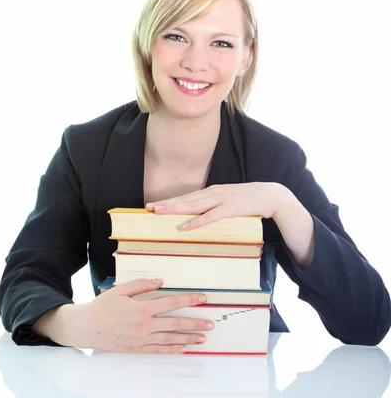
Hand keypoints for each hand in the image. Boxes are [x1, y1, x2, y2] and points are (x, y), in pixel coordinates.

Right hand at [64, 278, 213, 352]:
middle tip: (210, 324)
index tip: (203, 299)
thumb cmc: (102, 307)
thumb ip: (142, 285)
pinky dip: (172, 349)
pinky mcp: (136, 348)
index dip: (189, 300)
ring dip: (188, 339)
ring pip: (170, 339)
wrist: (85, 328)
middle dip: (195, 323)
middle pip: (175, 323)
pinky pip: (158, 350)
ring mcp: (141, 339)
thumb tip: (161, 281)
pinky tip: (183, 348)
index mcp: (141, 308)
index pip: (171, 302)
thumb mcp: (121, 290)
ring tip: (203, 339)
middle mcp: (144, 325)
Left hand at [145, 182, 285, 229]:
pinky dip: (198, 221)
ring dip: (176, 209)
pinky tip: (187, 226)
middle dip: (166, 204)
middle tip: (149, 208)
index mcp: (211, 192)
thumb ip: (214, 205)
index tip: (152, 205)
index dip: (169, 201)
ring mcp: (221, 200)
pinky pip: (211, 216)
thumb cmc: (247, 199)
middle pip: (185, 199)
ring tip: (160, 212)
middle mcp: (212, 193)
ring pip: (194, 205)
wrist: (269, 194)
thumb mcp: (227, 200)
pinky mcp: (230, 209)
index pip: (186, 197)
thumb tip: (200, 215)